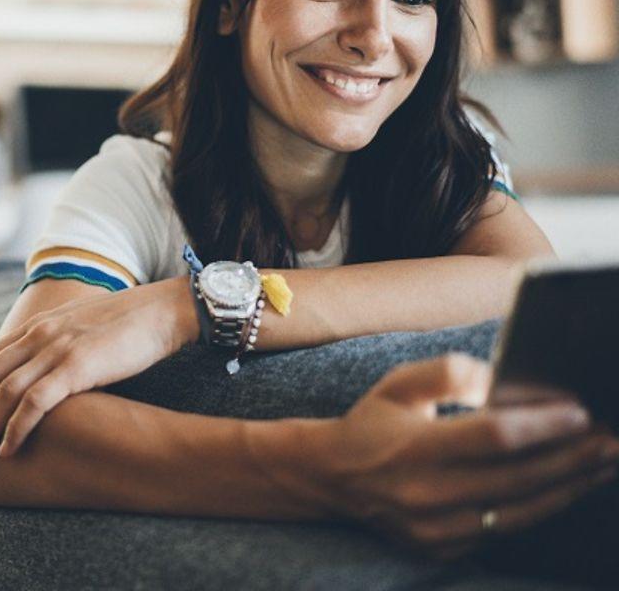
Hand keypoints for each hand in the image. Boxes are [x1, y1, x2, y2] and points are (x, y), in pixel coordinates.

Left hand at [0, 276, 195, 457]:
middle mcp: (41, 334)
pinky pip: (34, 402)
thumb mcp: (83, 327)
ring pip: (6, 392)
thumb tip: (52, 371)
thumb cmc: (130, 324)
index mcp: (41, 324)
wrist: (161, 311)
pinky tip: (9, 448)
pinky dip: (16, 427)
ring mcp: (57, 349)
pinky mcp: (76, 366)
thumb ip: (60, 343)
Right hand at [315, 353, 618, 560]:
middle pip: (520, 478)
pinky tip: (562, 489)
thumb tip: (505, 382)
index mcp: (416, 448)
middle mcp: (428, 494)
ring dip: (569, 489)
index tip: (580, 412)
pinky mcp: (443, 548)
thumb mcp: (400, 383)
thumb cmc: (372, 422)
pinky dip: (538, 508)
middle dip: (573, 459)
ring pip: (521, 512)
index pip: (495, 437)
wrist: (331, 476)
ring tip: (601, 467)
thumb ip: (452, 373)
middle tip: (611, 442)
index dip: (543, 425)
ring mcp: (437, 528)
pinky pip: (503, 531)